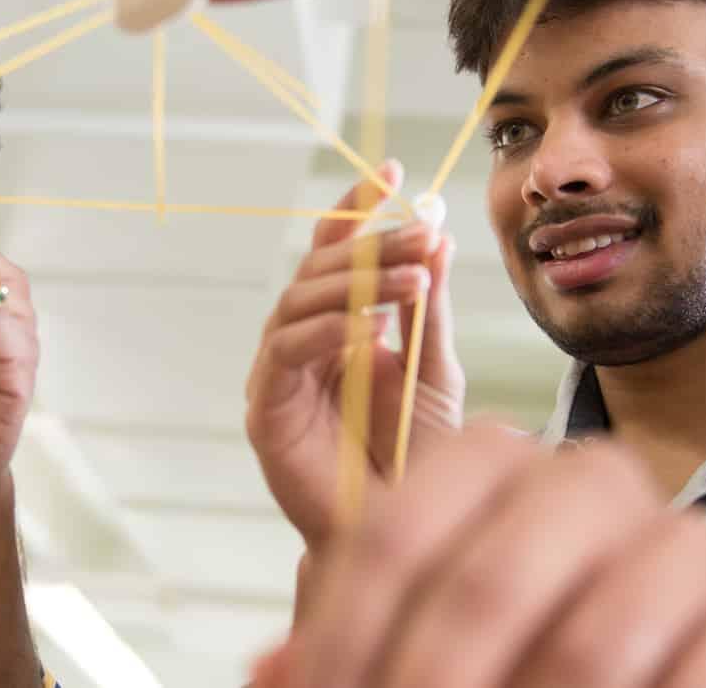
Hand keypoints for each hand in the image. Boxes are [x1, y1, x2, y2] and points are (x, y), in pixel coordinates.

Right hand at [246, 161, 462, 550]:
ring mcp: (279, 375)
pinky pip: (286, 355)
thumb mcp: (434, 372)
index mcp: (337, 326)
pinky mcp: (266, 412)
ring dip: (356, 285)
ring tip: (411, 280)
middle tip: (421, 236)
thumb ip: (427, 311)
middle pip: (318, 271)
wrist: (402, 533)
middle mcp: (301, 343)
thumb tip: (438, 239)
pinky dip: (326, 334)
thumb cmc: (415, 460)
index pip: (339, 254)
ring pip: (297, 303)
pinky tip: (369, 330)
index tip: (393, 173)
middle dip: (371, 247)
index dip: (357, 211)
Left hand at [253, 423, 705, 687]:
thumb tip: (267, 675)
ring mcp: (684, 546)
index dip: (344, 640)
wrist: (675, 675)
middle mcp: (590, 481)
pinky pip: (690, 682)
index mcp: (493, 467)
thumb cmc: (531, 659)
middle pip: (482, 585)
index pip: (392, 536)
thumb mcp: (433, 649)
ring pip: (587, 648)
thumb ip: (353, 653)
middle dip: (424, 685)